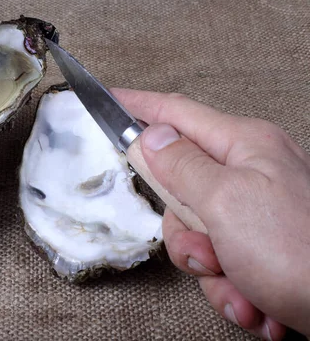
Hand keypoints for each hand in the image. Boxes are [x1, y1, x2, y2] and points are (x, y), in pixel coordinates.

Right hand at [113, 89, 309, 339]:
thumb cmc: (298, 252)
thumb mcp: (225, 202)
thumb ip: (181, 166)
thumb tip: (151, 137)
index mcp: (244, 146)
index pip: (176, 113)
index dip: (138, 106)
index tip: (109, 98)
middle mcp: (250, 173)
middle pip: (179, 187)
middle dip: (184, 231)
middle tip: (206, 251)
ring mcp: (255, 210)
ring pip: (194, 232)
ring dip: (210, 269)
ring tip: (242, 285)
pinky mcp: (259, 244)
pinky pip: (218, 261)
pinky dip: (229, 287)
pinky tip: (255, 301)